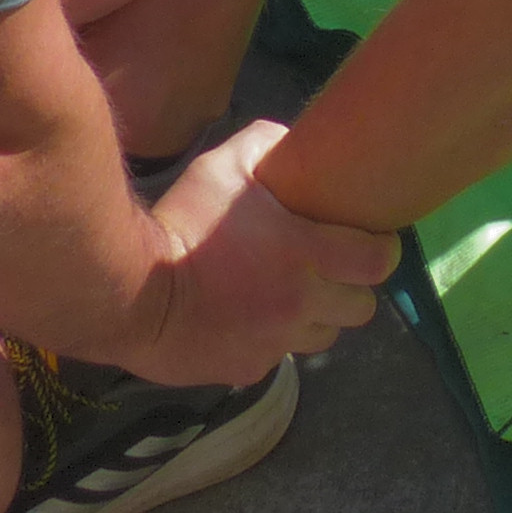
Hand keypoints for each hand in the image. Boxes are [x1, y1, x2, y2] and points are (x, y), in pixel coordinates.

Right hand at [118, 119, 398, 385]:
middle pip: (363, 307)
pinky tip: (246, 319)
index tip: (370, 241)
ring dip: (316, 317)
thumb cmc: (180, 225)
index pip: (379, 262)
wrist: (130, 295)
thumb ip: (264, 144)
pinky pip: (280, 356)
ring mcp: (278, 343)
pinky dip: (273, 340)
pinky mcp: (251, 370)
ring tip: (288, 297)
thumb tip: (290, 142)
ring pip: (325, 337)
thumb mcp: (220, 166)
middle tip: (328, 270)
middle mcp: (301, 303)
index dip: (381, 251)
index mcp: (304, 253)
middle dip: (352, 288)